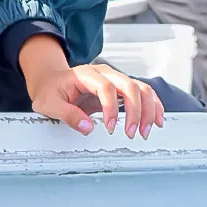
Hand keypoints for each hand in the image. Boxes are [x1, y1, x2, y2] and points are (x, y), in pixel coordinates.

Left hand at [19, 35, 164, 138]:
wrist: (50, 79)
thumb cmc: (50, 90)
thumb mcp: (50, 104)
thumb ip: (68, 115)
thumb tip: (88, 128)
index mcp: (86, 75)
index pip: (106, 87)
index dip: (111, 108)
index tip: (110, 128)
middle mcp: (104, 73)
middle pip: (129, 86)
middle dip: (135, 111)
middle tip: (132, 133)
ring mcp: (114, 79)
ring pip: (141, 88)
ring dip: (148, 110)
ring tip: (146, 131)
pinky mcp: (120, 87)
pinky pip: (142, 92)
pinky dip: (153, 105)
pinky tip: (157, 119)